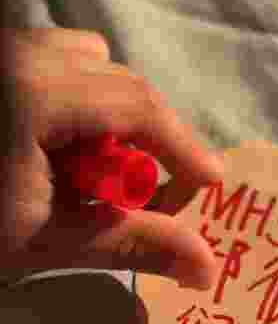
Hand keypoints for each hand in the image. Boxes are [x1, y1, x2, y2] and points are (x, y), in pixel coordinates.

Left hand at [0, 28, 222, 288]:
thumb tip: (210, 269)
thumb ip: (133, 244)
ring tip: (87, 175)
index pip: (138, 107)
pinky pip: (51, 62)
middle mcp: (15, 55)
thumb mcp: (45, 241)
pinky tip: (50, 152)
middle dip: (147, 141)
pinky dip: (71, 103)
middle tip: (146, 197)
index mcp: (31, 94)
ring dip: (107, 118)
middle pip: (119, 83)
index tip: (210, 191)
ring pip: (85, 64)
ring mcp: (0, 54)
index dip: (184, 149)